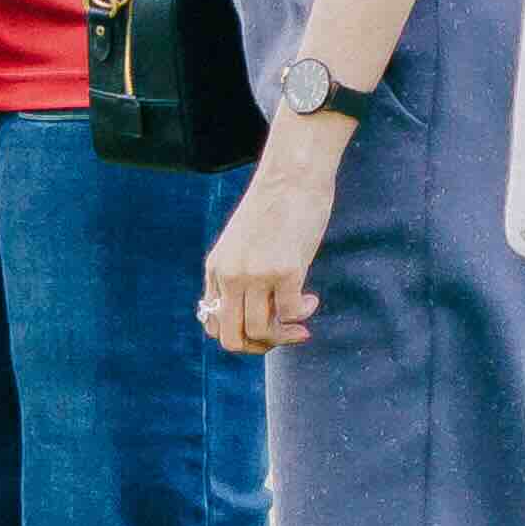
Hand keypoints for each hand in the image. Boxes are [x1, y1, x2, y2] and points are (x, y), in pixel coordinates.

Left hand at [202, 122, 345, 352]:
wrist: (290, 177)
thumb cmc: (273, 209)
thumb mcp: (243, 244)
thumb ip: (241, 274)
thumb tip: (259, 312)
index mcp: (215, 269)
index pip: (213, 324)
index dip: (240, 336)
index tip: (264, 326)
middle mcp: (229, 275)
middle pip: (232, 339)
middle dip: (260, 347)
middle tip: (284, 335)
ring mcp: (254, 274)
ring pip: (261, 332)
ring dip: (286, 336)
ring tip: (302, 323)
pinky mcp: (284, 271)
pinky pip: (290, 314)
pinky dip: (303, 315)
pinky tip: (311, 299)